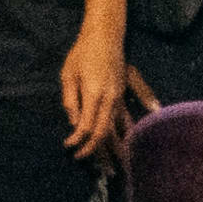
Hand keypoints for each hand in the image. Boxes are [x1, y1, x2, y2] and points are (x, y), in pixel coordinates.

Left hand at [59, 20, 129, 157]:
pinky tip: (133, 143)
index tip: (69, 147)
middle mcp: (110, 98)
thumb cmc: (82, 53)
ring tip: (117, 166)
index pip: (87, 126)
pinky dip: (131, 130)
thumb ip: (71, 101)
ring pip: (120, 128)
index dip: (78, 140)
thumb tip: (74, 124)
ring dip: (118, 148)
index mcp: (94, 94)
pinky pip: (128, 116)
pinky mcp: (125, 92)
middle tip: (92, 165)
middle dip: (98, 152)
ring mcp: (120, 96)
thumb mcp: (69, 75)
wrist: (105, 35)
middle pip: (106, 132)